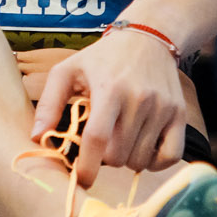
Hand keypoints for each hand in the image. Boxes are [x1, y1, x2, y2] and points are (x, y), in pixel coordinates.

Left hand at [34, 27, 191, 183]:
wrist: (148, 37)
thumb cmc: (102, 58)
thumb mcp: (68, 71)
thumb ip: (49, 104)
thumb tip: (37, 139)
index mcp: (109, 89)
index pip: (97, 139)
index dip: (87, 166)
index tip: (81, 179)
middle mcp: (140, 99)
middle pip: (118, 155)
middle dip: (105, 159)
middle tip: (102, 143)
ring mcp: (163, 107)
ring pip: (140, 159)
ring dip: (127, 159)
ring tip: (121, 139)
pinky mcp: (179, 113)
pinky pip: (171, 156)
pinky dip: (155, 162)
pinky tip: (143, 149)